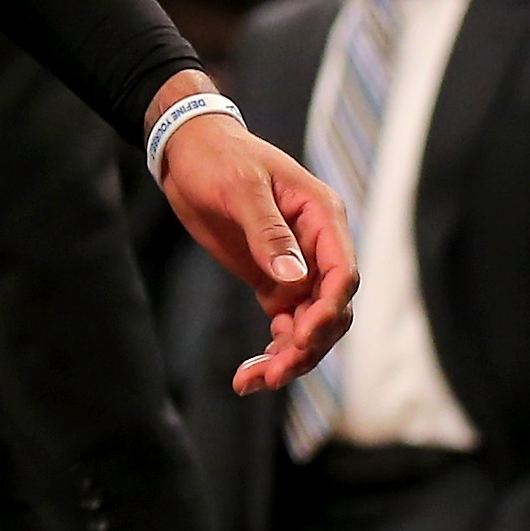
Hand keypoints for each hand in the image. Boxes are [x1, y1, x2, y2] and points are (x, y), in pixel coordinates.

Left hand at [143, 76, 357, 394]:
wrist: (187, 150)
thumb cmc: (218, 157)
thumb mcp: (240, 188)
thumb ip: (268, 232)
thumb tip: (295, 280)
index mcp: (322, 216)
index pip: (342, 274)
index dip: (328, 311)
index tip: (301, 337)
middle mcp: (318, 246)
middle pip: (330, 309)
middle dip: (307, 345)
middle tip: (270, 373)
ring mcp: (297, 266)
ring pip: (310, 325)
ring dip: (289, 356)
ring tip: (253, 380)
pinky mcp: (274, 280)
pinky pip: (286, 324)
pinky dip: (274, 349)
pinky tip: (250, 372)